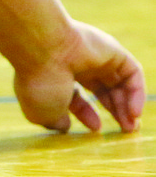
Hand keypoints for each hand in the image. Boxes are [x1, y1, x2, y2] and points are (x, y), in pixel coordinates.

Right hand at [13, 20, 145, 133]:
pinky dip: (137, 93)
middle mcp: (75, 62)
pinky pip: (131, 72)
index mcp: (55, 74)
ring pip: (118, 82)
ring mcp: (94, 54)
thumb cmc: (39, 82)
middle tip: (124, 129)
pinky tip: (134, 112)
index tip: (95, 128)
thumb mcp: (42, 112)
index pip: (74, 94)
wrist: (41, 46)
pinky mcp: (111, 49)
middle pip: (102, 89)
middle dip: (115, 111)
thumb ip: (56, 122)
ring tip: (131, 126)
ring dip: (128, 106)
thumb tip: (65, 126)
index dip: (86, 113)